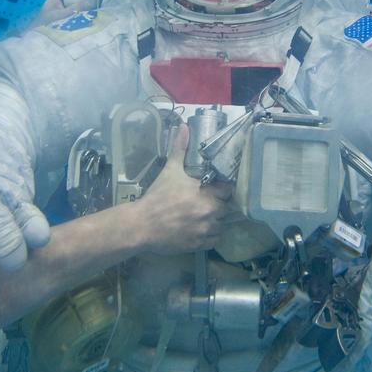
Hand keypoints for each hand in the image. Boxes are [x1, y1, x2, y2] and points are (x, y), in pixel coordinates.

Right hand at [134, 124, 234, 254]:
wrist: (142, 225)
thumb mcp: (170, 170)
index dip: (224, 188)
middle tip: (210, 201)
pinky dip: (211, 235)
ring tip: (206, 215)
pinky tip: (201, 228)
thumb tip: (184, 126)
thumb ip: (180, 149)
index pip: (229, 190)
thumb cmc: (157, 197)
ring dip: (217, 221)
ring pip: (223, 226)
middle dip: (221, 204)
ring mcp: (206, 230)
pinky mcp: (200, 245)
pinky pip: (214, 240)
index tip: (217, 187)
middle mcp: (212, 213)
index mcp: (208, 194)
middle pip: (228, 209)